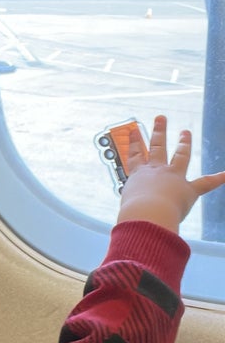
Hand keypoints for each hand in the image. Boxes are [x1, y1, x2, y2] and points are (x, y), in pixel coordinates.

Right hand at [117, 115, 224, 232]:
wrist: (147, 214)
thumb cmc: (133, 215)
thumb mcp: (127, 207)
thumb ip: (131, 210)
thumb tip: (129, 224)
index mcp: (138, 176)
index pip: (135, 157)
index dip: (134, 143)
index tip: (133, 131)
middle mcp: (155, 172)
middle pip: (157, 147)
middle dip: (159, 132)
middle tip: (161, 118)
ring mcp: (173, 177)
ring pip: (180, 155)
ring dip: (184, 143)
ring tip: (186, 132)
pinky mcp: (188, 190)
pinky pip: (206, 183)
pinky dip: (218, 179)